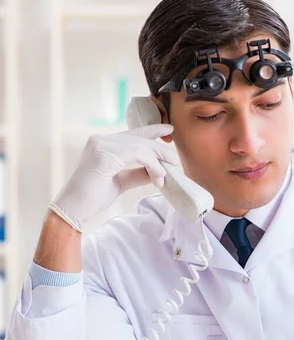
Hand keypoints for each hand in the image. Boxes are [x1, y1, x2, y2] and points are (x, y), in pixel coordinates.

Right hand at [50, 124, 178, 231]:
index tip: (169, 130)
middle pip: (139, 138)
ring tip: (166, 175)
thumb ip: (137, 173)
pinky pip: (138, 155)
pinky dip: (152, 165)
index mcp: (102, 143)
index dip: (152, 130)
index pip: (132, 133)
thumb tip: (157, 170)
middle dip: (160, 149)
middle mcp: (100, 139)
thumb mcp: (120, 182)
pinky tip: (158, 177)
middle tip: (175, 161)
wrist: (73, 209)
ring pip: (141, 146)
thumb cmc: (93, 197)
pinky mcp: (104, 154)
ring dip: (158, 161)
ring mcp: (101, 145)